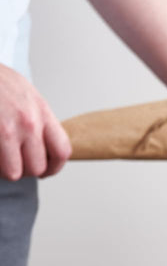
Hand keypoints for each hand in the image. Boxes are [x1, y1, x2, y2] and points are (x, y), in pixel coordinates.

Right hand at [0, 64, 72, 180]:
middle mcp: (28, 122)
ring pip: (14, 172)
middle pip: (37, 167)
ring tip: (1, 159)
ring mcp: (7, 130)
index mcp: (42, 112)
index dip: (54, 167)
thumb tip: (45, 143)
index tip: (46, 170)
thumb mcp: (25, 93)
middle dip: (25, 170)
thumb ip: (38, 118)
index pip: (62, 151)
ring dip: (6, 170)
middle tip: (15, 163)